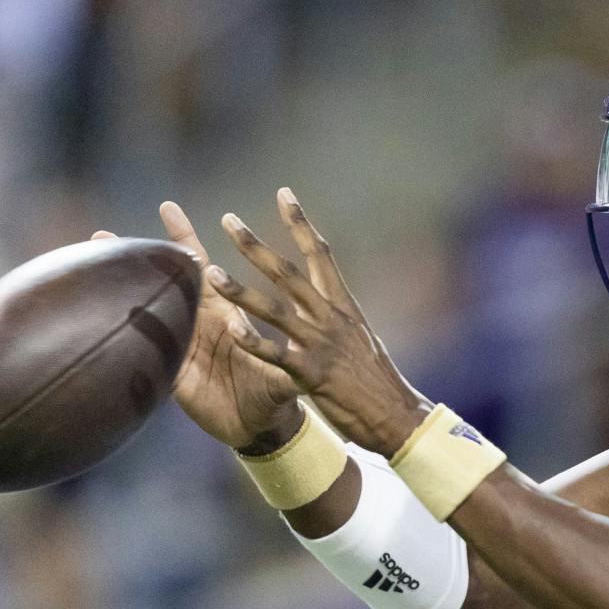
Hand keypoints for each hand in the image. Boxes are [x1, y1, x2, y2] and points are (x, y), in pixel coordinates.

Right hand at [92, 202, 302, 450]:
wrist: (261, 427)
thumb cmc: (274, 392)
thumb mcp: (286, 374)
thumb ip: (290, 362)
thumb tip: (307, 347)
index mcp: (224, 313)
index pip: (200, 268)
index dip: (184, 238)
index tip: (168, 207)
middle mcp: (198, 325)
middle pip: (162, 286)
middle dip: (135, 260)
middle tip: (101, 235)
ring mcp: (182, 349)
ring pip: (148, 317)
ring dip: (121, 296)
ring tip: (91, 273)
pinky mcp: (173, 378)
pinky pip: (150, 356)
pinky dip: (129, 342)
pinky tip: (102, 326)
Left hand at [207, 188, 432, 456]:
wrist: (398, 415)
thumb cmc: (378, 381)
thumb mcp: (359, 338)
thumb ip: (336, 316)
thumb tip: (320, 299)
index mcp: (343, 306)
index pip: (320, 253)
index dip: (300, 222)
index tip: (284, 193)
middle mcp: (330, 318)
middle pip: (288, 272)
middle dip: (256, 245)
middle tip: (229, 220)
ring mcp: (321, 344)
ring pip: (274, 309)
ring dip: (240, 290)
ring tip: (210, 272)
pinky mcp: (313, 374)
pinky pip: (278, 354)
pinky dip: (254, 342)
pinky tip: (231, 330)